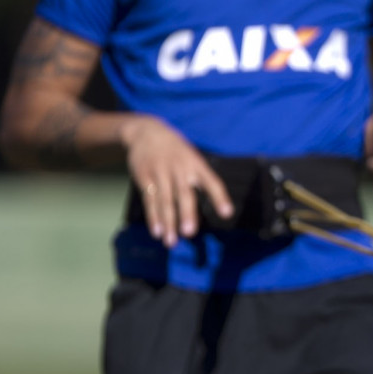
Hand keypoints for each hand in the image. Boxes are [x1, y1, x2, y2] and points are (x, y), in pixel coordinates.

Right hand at [123, 116, 232, 245]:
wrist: (146, 131)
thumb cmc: (175, 150)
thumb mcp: (191, 156)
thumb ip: (198, 178)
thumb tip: (209, 205)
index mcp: (196, 164)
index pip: (212, 181)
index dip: (220, 197)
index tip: (227, 213)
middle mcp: (180, 169)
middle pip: (185, 194)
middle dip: (187, 214)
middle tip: (190, 233)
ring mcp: (161, 173)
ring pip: (165, 201)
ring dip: (168, 222)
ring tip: (171, 241)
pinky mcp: (144, 177)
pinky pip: (150, 200)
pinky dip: (153, 217)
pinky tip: (157, 231)